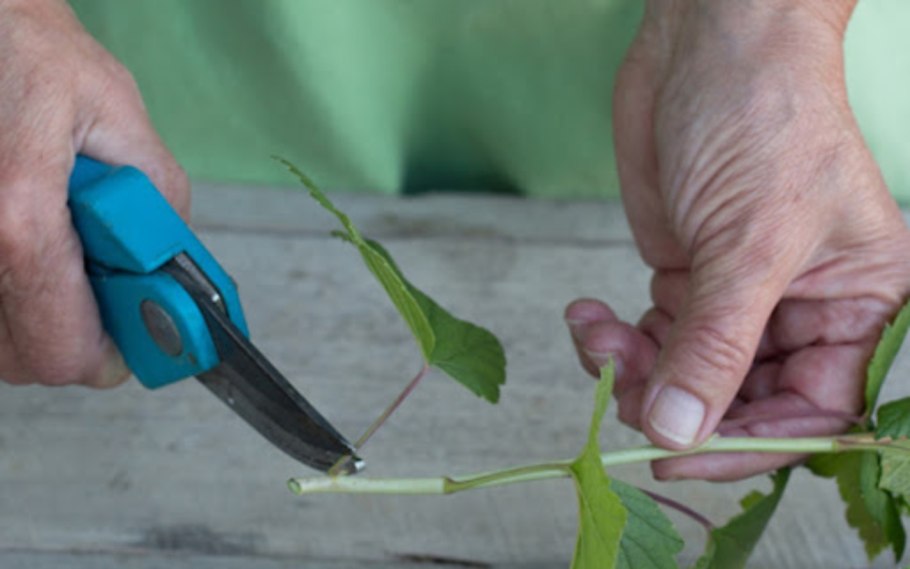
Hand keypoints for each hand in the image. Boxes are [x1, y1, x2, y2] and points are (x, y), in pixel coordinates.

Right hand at [0, 0, 187, 386]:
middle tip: (103, 286)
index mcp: (18, 214)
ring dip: (44, 316)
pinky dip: (15, 297)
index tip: (141, 338)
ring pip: (0, 344)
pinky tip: (33, 249)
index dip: (115, 355)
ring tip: (63, 251)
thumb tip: (177, 276)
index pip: (64, 349)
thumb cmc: (31, 56)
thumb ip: (160, 206)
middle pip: (29, 361)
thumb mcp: (122, 118)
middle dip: (80, 335)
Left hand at [566, 0, 909, 480]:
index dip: (741, 446)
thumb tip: (680, 433)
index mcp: (853, 308)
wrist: (706, 44)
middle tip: (619, 391)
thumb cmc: (763, 122)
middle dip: (671, 402)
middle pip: (735, 403)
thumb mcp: (748, 244)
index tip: (674, 455)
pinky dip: (611, 341)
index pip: (807, 414)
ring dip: (630, 370)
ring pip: (682, 375)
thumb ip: (715, 345)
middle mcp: (796, 312)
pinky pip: (647, 338)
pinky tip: (586, 316)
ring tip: (596, 335)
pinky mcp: (683, 277)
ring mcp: (733, 297)